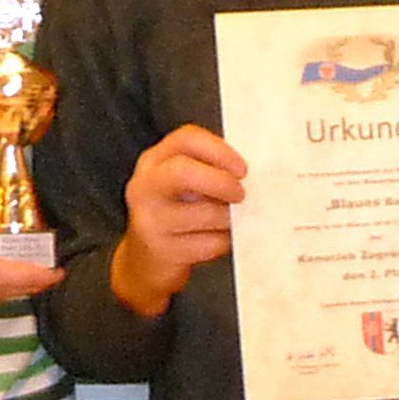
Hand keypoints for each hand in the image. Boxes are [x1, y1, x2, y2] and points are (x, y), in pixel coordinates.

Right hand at [111, 124, 246, 316]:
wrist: (146, 260)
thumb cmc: (176, 214)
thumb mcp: (184, 184)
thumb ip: (209, 169)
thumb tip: (252, 173)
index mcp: (154, 161)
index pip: (186, 139)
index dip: (219, 150)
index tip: (242, 168)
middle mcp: (146, 187)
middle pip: (183, 171)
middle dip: (221, 181)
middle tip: (240, 194)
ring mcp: (150, 220)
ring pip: (203, 213)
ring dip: (228, 217)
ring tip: (231, 219)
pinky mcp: (163, 251)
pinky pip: (208, 244)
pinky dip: (223, 242)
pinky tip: (220, 239)